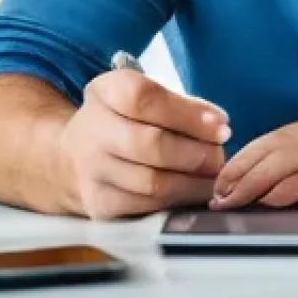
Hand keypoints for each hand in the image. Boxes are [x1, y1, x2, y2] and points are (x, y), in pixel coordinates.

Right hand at [57, 69, 230, 219]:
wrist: (76, 157)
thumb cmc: (126, 120)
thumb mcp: (144, 96)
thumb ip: (180, 104)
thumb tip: (218, 124)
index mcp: (106, 91)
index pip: (144, 97)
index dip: (187, 113)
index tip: (221, 123)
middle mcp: (92, 129)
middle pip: (150, 144)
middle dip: (196, 152)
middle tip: (220, 154)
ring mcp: (92, 170)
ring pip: (152, 182)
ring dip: (192, 181)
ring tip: (212, 174)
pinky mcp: (99, 203)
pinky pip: (147, 206)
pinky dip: (178, 199)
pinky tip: (193, 190)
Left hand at [210, 111, 297, 209]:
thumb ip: (289, 160)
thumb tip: (261, 181)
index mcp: (296, 132)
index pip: (257, 146)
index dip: (235, 164)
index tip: (217, 183)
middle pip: (260, 154)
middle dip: (234, 175)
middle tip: (215, 197)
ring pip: (275, 165)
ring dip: (249, 184)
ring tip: (231, 201)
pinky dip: (283, 189)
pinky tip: (267, 200)